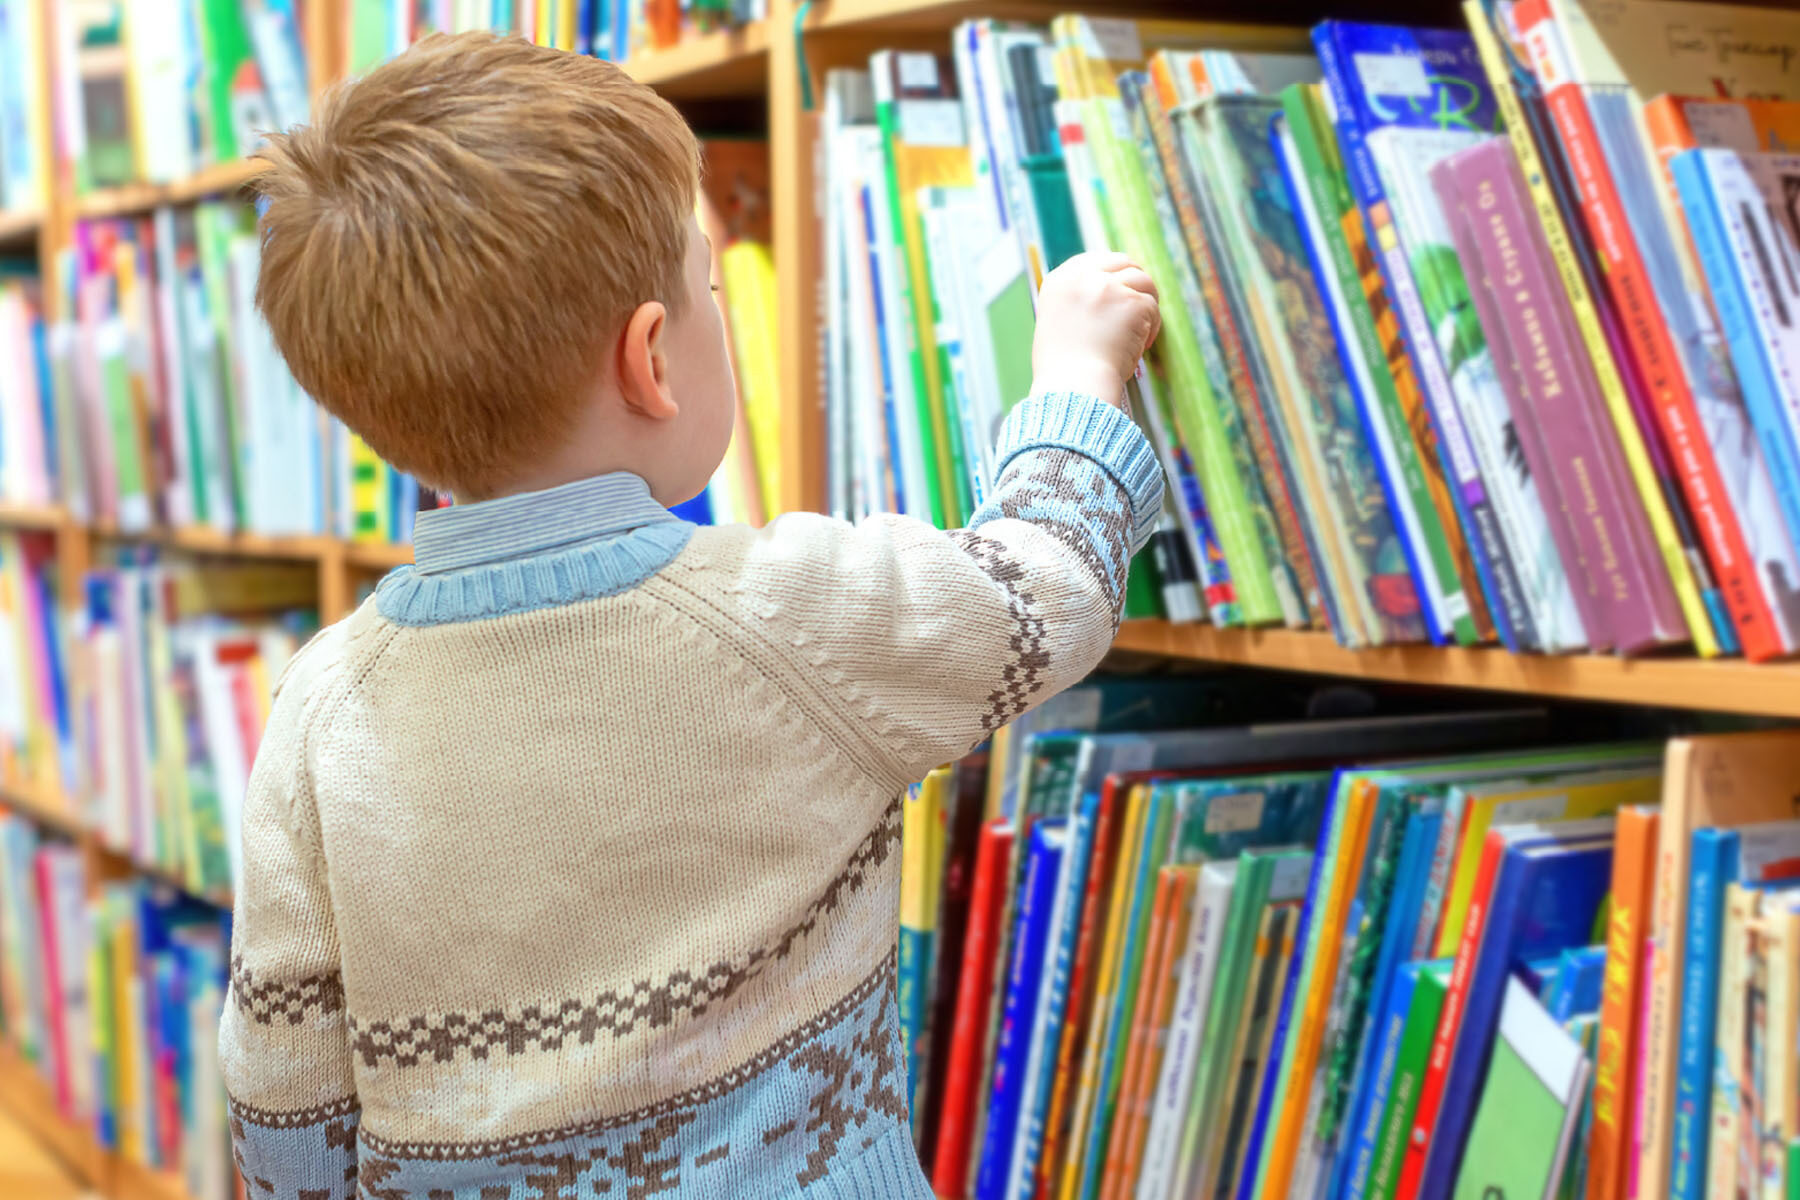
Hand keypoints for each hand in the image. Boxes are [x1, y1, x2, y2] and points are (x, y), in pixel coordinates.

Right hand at [1031, 252, 1161, 410]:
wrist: (1073, 386)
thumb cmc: (1062, 370)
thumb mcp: (1056, 324)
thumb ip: (1075, 304)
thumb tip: (1102, 302)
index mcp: (1059, 282)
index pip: (1094, 259)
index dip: (1113, 270)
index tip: (1122, 284)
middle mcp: (1082, 278)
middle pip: (1122, 261)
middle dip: (1135, 279)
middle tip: (1142, 301)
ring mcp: (1109, 287)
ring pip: (1143, 281)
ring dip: (1148, 303)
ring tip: (1142, 331)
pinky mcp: (1133, 302)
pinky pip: (1153, 307)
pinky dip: (1152, 327)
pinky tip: (1141, 347)